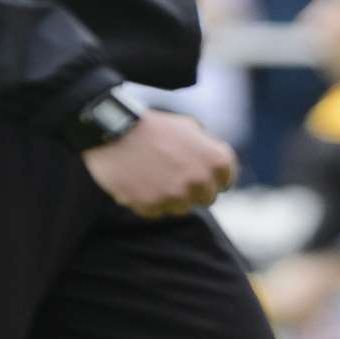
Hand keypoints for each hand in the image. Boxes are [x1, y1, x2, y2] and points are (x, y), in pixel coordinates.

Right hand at [81, 111, 237, 218]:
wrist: (113, 131)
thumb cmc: (152, 127)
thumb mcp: (187, 127)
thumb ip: (207, 148)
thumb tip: (216, 166)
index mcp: (216, 160)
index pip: (225, 181)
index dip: (210, 175)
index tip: (196, 170)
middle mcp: (201, 181)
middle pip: (206, 198)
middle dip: (192, 188)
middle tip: (171, 173)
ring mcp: (177, 196)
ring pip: (181, 207)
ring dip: (169, 196)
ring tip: (150, 174)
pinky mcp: (153, 207)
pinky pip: (156, 211)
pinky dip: (148, 201)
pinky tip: (138, 181)